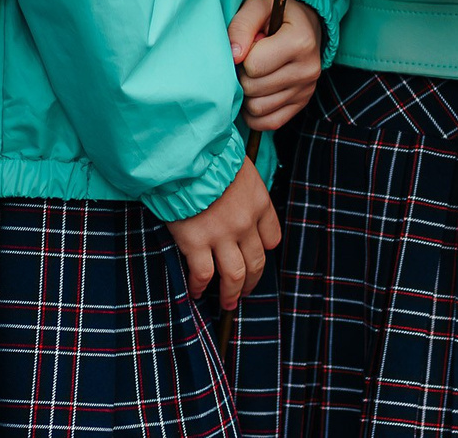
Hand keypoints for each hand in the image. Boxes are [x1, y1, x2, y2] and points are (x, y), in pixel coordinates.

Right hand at [163, 158, 280, 309]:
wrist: (185, 155)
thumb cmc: (209, 155)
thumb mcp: (239, 166)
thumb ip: (243, 188)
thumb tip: (236, 196)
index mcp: (260, 202)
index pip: (272, 237)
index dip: (264, 250)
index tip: (257, 257)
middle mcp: (246, 223)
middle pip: (256, 262)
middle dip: (252, 281)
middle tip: (246, 292)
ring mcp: (222, 236)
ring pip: (234, 275)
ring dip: (232, 294)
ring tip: (228, 303)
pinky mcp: (195, 243)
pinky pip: (203, 275)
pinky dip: (200, 287)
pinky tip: (196, 292)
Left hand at [230, 0, 323, 133]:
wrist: (306, 25)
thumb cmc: (278, 14)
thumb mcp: (259, 6)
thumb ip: (241, 25)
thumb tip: (233, 56)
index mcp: (300, 42)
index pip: (254, 65)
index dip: (243, 56)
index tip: (251, 45)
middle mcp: (308, 70)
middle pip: (253, 89)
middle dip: (243, 75)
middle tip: (249, 60)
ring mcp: (306, 90)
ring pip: (258, 109)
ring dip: (247, 95)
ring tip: (255, 74)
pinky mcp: (302, 104)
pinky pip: (268, 123)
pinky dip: (255, 114)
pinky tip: (256, 93)